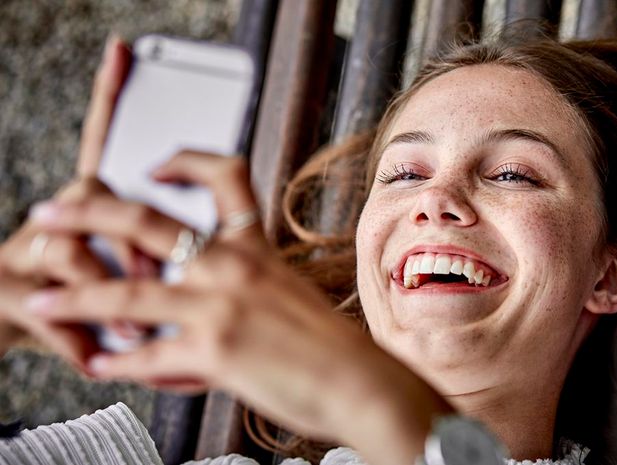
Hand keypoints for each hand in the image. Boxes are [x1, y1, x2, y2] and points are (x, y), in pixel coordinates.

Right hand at [0, 35, 135, 361]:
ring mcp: (32, 248)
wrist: (12, 331)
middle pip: (98, 199)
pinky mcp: (11, 288)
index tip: (122, 53)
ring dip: (109, 295)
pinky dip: (82, 339)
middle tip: (156, 279)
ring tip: (135, 334)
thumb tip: (206, 256)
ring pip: (75, 250)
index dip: (110, 96)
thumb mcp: (128, 277)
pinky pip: (53, 304)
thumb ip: (160, 259)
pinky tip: (93, 356)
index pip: (103, 144)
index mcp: (94, 206)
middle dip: (128, 235)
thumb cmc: (83, 300)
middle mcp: (60, 215)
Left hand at [25, 151, 454, 464]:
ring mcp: (221, 307)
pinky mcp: (214, 352)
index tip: (155, 165)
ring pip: (127, 294)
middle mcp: (234, 266)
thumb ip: (242, 286)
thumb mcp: (288, 294)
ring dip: (74, 298)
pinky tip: (99, 364)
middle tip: (49, 211)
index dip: (185, 161)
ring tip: (39, 300)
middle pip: (147, 223)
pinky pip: (147, 355)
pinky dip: (117, 362)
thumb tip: (197, 299)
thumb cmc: (330, 344)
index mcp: (256, 247)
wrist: (360, 382)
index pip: (225, 176)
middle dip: (87, 213)